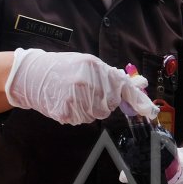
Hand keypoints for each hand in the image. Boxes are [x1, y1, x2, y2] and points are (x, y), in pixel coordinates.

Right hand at [4, 47, 157, 124]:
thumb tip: (140, 84)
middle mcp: (88, 82)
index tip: (151, 112)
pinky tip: (66, 101)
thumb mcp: (88, 64)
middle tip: (85, 90)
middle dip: (103, 101)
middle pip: (110, 105)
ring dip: (89, 108)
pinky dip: (77, 114)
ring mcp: (76, 98)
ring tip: (73, 95)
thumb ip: (112, 75)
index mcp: (95, 66)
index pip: (123, 86)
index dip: (138, 101)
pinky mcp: (66, 111)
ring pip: (97, 114)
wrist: (31, 75)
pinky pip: (82, 120)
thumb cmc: (63, 68)